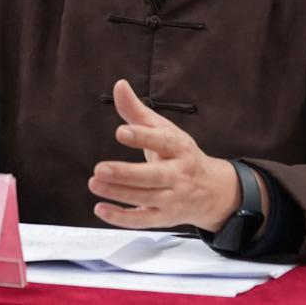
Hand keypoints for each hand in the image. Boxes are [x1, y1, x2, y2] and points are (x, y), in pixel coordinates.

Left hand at [89, 79, 242, 231]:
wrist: (211, 190)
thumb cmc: (179, 154)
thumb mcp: (163, 130)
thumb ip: (137, 110)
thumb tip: (119, 84)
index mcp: (179, 148)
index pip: (162, 142)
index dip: (142, 137)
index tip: (121, 131)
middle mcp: (178, 174)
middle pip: (152, 176)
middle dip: (126, 174)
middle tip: (99, 168)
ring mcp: (172, 198)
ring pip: (145, 198)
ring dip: (118, 193)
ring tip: (94, 183)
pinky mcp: (164, 217)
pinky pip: (142, 220)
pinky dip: (121, 218)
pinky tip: (100, 209)